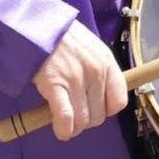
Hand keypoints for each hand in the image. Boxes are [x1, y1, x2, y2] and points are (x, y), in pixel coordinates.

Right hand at [32, 20, 127, 140]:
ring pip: (83, 119)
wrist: (39, 26)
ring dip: (75, 128)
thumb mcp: (93, 49)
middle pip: (100, 115)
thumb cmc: (65, 39)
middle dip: (88, 121)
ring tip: (68, 126)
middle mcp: (96, 73)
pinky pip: (66, 116)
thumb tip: (100, 97)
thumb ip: (100, 71)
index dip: (108, 111)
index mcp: (108, 64)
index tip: (96, 110)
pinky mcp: (55, 85)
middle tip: (77, 117)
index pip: (119, 101)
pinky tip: (61, 132)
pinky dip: (64, 129)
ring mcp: (76, 80)